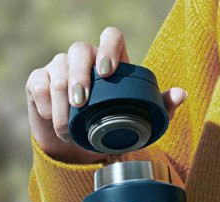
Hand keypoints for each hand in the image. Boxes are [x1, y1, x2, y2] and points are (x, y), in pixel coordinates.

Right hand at [25, 27, 187, 163]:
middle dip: (79, 76)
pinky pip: (38, 86)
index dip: (108, 48)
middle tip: (82, 103)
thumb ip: (160, 106)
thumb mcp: (137, 120)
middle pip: (78, 50)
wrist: (77, 147)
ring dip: (62, 102)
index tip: (107, 73)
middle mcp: (84, 59)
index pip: (110, 37)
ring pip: (57, 71)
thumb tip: (181, 94)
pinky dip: (45, 105)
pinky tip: (52, 118)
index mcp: (110, 61)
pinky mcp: (39, 81)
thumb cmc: (111, 126)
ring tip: (68, 128)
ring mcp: (59, 68)